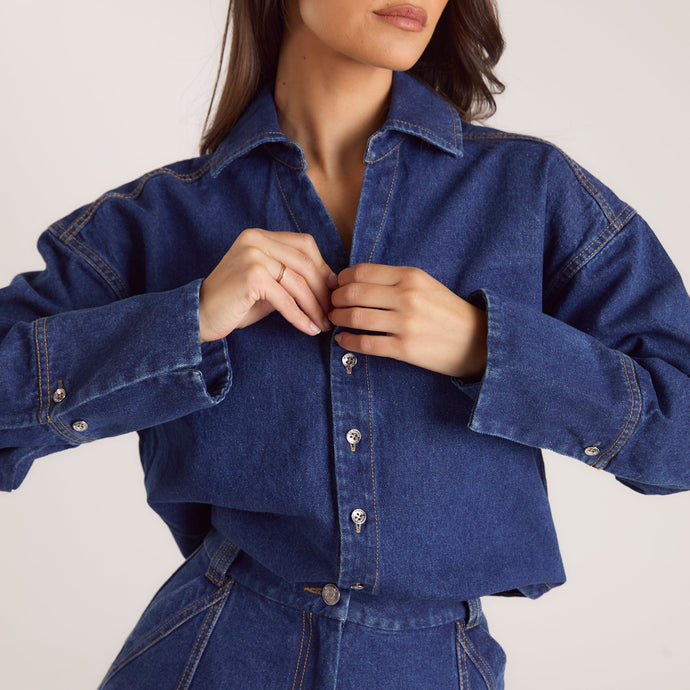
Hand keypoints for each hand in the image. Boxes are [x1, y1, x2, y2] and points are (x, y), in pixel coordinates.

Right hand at [198, 229, 336, 341]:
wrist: (199, 314)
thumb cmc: (235, 302)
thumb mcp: (267, 282)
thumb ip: (291, 276)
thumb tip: (329, 283)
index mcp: (260, 236)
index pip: (304, 245)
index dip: (323, 268)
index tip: (332, 292)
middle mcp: (256, 240)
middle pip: (305, 263)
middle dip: (322, 291)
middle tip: (332, 313)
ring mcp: (253, 256)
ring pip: (298, 282)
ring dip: (314, 307)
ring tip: (322, 325)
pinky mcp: (252, 277)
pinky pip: (286, 299)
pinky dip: (300, 317)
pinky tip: (308, 329)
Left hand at [329, 264, 487, 378]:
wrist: (478, 342)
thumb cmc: (447, 312)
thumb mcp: (426, 285)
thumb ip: (395, 280)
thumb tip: (356, 282)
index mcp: (411, 276)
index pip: (362, 272)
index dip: (342, 279)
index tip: (338, 286)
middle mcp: (407, 297)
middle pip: (353, 293)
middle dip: (335, 299)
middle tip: (331, 304)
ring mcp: (405, 323)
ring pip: (355, 317)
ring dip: (338, 319)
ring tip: (335, 321)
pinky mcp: (404, 348)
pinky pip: (365, 344)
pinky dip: (348, 342)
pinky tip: (343, 341)